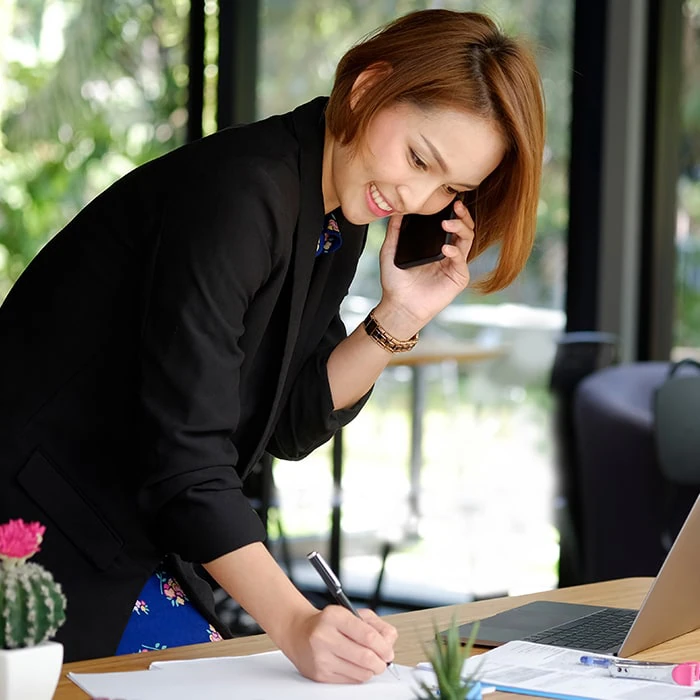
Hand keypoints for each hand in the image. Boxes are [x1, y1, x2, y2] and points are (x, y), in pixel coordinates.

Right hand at [278, 605, 397, 682]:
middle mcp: (325, 636)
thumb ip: (375, 625)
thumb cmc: (328, 623)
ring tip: (369, 662)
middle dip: (380, 662)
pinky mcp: (319, 674)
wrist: (298, 632)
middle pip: (365, 657)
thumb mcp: (352, 613)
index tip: (388, 651)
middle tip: (383, 660)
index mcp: (334, 616)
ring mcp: (321, 657)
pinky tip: (355, 665)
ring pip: (360, 672)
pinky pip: (350, 681)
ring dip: (371, 670)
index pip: (367, 635)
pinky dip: (358, 675)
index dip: (383, 646)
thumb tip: (389, 641)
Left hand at [378, 198, 475, 332]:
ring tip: (447, 224)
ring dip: (461, 228)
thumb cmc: (395, 282)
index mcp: (436, 246)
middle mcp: (449, 254)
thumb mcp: (390, 251)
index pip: (451, 224)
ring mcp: (455, 265)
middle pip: (464, 229)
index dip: (453, 211)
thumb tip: (397, 210)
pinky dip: (455, 252)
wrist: (398, 306)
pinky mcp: (458, 278)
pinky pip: (462, 260)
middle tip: (456, 206)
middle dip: (462, 216)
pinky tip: (446, 248)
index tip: (449, 199)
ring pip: (467, 240)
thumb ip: (394, 231)